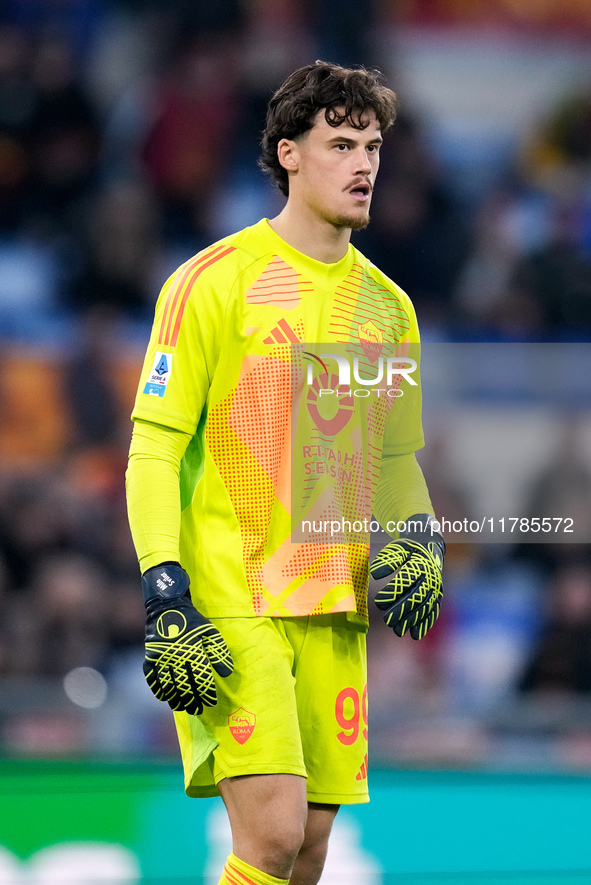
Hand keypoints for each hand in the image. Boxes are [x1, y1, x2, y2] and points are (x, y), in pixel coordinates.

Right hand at [142, 563, 233, 714]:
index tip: (211, 702)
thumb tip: (227, 673)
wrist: (167, 607)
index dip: (207, 692)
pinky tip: (165, 698)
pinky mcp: (149, 657)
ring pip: (168, 685)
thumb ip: (219, 652)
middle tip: (198, 710)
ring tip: (184, 708)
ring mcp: (160, 657)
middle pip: (184, 685)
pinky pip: (152, 679)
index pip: (201, 677)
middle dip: (192, 700)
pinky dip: (158, 690)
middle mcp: (176, 656)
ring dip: (176, 699)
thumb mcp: (210, 632)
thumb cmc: (192, 620)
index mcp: (192, 650)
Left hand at [371, 514, 444, 639]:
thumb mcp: (398, 549)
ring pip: (424, 607)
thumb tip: (374, 574)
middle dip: (402, 610)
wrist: (430, 549)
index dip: (392, 591)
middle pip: (416, 597)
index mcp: (420, 565)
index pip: (405, 580)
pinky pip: (432, 612)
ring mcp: (436, 589)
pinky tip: (415, 634)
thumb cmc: (409, 550)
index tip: (377, 602)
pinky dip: (425, 624)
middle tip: (387, 621)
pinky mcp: (438, 598)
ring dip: (412, 620)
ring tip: (397, 631)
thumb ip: (388, 560)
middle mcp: (430, 579)